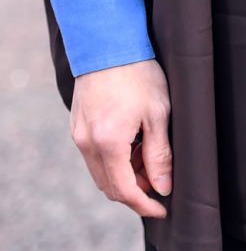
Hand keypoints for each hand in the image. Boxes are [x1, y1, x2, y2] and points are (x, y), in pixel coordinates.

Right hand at [69, 59, 171, 218]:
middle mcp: (87, 143)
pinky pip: (94, 155)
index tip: (162, 209)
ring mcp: (78, 134)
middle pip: (109, 186)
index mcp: (108, 143)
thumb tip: (163, 187)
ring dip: (124, 176)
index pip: (124, 191)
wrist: (108, 42)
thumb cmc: (138, 74)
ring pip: (101, 171)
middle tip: (160, 183)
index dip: (144, 204)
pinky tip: (133, 146)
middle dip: (135, 192)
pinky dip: (113, 160)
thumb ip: (159, 154)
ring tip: (149, 161)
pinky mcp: (77, 124)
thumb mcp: (158, 114)